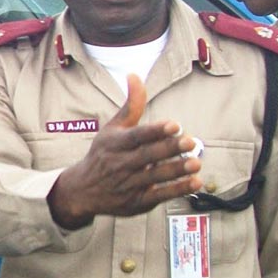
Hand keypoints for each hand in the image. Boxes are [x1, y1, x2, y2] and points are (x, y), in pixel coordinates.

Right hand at [47, 74, 202, 228]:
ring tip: (196, 163)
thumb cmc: (102, 154)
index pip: (136, 136)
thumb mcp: (112, 129)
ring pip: (155, 177)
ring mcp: (128, 184)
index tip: (174, 125)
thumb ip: (130, 105)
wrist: (82, 191)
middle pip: (147, 156)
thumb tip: (134, 75)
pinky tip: (194, 182)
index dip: (155, 131)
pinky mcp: (137, 201)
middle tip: (190, 141)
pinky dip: (177, 190)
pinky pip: (159, 195)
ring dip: (176, 170)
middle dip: (169, 149)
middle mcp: (120, 164)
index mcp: (114, 144)